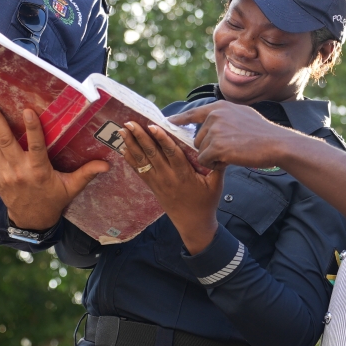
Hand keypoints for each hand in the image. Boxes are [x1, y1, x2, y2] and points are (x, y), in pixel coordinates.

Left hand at [0, 97, 109, 229]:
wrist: (31, 222)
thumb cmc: (53, 201)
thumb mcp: (71, 188)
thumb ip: (87, 173)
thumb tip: (107, 164)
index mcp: (39, 171)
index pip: (36, 147)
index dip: (32, 129)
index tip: (27, 111)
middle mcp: (19, 170)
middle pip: (5, 142)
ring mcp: (4, 173)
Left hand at [121, 122, 227, 253]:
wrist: (193, 223)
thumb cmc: (206, 202)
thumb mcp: (217, 184)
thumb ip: (218, 165)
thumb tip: (222, 146)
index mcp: (184, 174)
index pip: (171, 153)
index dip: (161, 139)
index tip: (152, 126)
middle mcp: (168, 177)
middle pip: (152, 154)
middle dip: (140, 137)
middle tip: (129, 122)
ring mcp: (158, 182)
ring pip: (142, 161)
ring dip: (131, 145)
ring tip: (122, 130)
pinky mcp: (153, 186)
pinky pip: (139, 171)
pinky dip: (131, 159)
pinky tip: (123, 148)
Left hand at [180, 101, 299, 169]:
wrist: (275, 143)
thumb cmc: (262, 132)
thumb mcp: (242, 114)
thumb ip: (225, 115)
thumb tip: (213, 117)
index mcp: (219, 107)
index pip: (194, 113)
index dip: (179, 119)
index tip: (167, 122)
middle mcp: (214, 116)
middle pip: (198, 138)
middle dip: (209, 148)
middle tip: (229, 149)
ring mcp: (214, 131)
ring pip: (201, 150)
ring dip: (213, 156)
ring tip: (233, 153)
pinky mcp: (216, 146)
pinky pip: (205, 160)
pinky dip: (215, 164)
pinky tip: (230, 160)